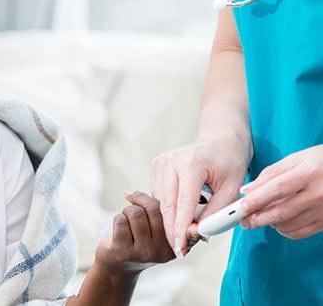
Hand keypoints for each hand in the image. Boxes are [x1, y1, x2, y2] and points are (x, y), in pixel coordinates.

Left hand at [94, 191, 174, 280]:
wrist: (118, 268)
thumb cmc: (141, 241)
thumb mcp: (160, 233)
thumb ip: (169, 215)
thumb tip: (170, 185)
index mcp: (177, 243)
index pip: (174, 213)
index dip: (167, 201)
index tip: (163, 193)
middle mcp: (162, 250)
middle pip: (152, 208)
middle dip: (139, 202)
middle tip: (134, 206)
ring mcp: (142, 252)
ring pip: (135, 213)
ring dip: (127, 211)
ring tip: (127, 219)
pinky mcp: (123, 252)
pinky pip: (120, 220)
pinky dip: (117, 217)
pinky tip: (118, 227)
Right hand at [151, 134, 250, 256]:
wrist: (221, 138)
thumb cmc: (230, 161)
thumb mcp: (232, 189)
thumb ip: (216, 213)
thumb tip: (199, 234)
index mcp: (191, 164)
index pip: (182, 204)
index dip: (179, 230)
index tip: (179, 249)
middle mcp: (171, 162)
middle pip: (166, 206)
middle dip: (172, 230)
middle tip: (181, 250)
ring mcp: (161, 162)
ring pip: (160, 202)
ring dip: (172, 220)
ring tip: (189, 228)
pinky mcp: (157, 165)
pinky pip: (159, 195)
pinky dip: (169, 208)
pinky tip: (183, 211)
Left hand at [240, 145, 322, 238]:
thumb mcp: (298, 158)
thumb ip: (271, 173)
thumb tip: (247, 190)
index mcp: (309, 172)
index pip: (276, 189)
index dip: (256, 200)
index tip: (241, 207)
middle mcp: (319, 193)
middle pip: (281, 212)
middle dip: (258, 218)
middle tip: (244, 220)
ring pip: (289, 225)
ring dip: (270, 224)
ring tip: (261, 217)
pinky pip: (301, 232)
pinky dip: (285, 230)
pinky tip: (278, 223)